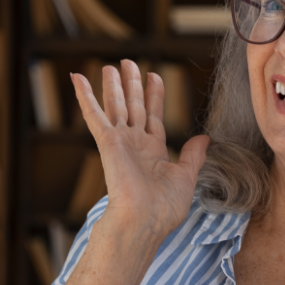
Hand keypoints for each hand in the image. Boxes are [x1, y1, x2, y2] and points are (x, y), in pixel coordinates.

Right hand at [71, 59, 209, 236]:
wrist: (145, 221)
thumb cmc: (165, 208)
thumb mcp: (186, 176)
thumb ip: (194, 155)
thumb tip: (205, 137)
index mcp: (154, 152)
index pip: (153, 116)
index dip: (153, 96)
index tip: (154, 76)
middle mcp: (136, 144)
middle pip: (133, 106)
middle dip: (132, 84)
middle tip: (128, 62)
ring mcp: (120, 142)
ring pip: (115, 106)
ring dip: (112, 86)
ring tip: (110, 66)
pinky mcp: (107, 143)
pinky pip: (94, 115)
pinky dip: (85, 96)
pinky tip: (78, 78)